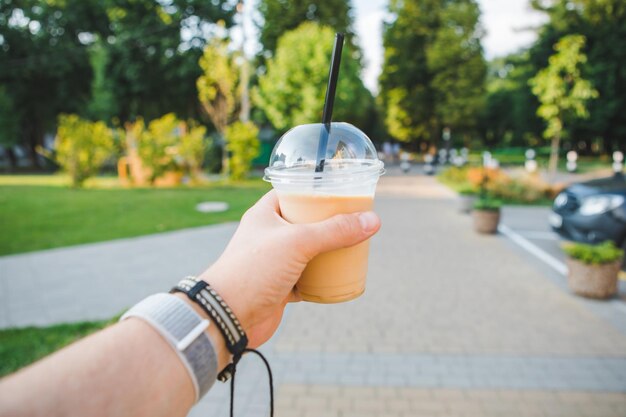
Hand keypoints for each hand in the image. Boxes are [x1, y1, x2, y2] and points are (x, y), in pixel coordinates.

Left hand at [199, 190, 380, 347]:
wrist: (227, 318)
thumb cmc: (254, 271)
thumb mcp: (298, 242)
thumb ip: (335, 231)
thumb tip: (373, 221)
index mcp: (265, 214)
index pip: (294, 193)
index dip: (317, 190)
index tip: (342, 192)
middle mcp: (269, 236)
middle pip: (306, 223)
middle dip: (330, 224)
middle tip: (355, 221)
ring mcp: (274, 262)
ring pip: (309, 252)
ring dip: (329, 251)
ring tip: (354, 246)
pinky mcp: (280, 287)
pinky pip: (308, 278)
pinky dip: (323, 278)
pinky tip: (341, 276)